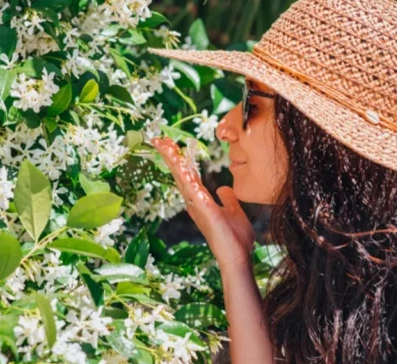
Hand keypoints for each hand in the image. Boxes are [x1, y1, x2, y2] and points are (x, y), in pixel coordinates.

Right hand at [151, 137, 255, 266]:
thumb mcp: (234, 212)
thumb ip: (228, 200)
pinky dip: (186, 177)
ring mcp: (197, 206)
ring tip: (163, 144)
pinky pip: (193, 190)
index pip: (187, 175)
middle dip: (170, 156)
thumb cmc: (236, 239)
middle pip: (179, 173)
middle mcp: (194, 202)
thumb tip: (224, 188)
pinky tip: (180, 164)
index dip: (179, 160)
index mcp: (200, 201)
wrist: (238, 258)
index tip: (170, 144)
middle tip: (159, 138)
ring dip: (173, 161)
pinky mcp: (205, 210)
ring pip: (182, 178)